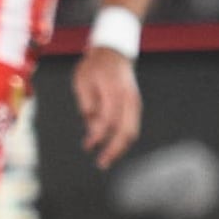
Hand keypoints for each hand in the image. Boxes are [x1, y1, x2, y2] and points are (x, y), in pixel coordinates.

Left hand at [75, 46, 142, 168]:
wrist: (113, 54)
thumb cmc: (94, 68)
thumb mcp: (83, 82)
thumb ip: (88, 104)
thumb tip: (92, 129)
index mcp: (115, 91)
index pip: (109, 120)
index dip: (98, 135)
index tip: (87, 146)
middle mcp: (130, 99)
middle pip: (126, 131)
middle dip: (114, 150)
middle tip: (101, 163)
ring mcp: (135, 104)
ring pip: (132, 132)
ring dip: (119, 148)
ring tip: (105, 160)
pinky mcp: (134, 108)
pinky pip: (131, 127)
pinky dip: (121, 140)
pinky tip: (109, 148)